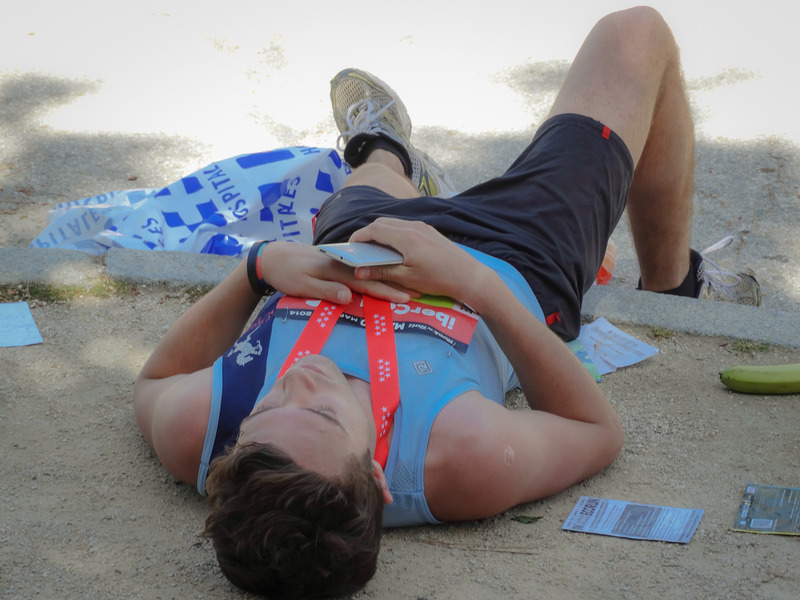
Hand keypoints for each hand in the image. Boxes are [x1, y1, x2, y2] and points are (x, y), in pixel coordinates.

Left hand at [259, 241, 413, 304]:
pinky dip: (372, 276)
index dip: (386, 290)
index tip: (405, 298)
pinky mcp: (335, 265)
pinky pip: (358, 272)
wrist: (271, 257)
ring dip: (387, 280)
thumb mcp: (302, 284)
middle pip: (372, 276)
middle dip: (394, 285)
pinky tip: (382, 279)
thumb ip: (326, 290)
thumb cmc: (286, 273)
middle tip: (415, 293)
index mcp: (336, 269)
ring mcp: (339, 264)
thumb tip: (349, 297)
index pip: (366, 282)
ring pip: (367, 273)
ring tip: (406, 286)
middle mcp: (341, 264)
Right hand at [348, 218, 490, 302]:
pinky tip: (394, 249)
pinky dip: (394, 234)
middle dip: (368, 233)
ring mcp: (423, 227)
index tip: (350, 247)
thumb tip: (358, 272)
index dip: (359, 237)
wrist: (469, 276)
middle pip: (382, 222)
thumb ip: (382, 271)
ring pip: (394, 223)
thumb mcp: (407, 278)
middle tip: (360, 249)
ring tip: (374, 250)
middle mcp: (414, 226)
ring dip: (381, 233)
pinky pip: (405, 227)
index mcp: (406, 237)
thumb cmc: (438, 279)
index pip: (374, 229)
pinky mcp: (430, 231)